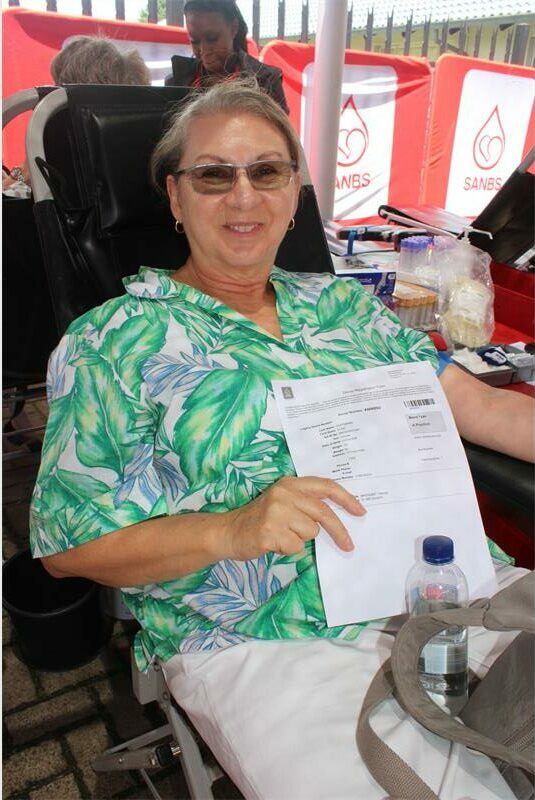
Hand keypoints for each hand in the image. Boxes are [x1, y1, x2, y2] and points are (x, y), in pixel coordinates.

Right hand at [224, 476, 365, 560]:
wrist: (229, 531)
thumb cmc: (261, 518)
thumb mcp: (282, 501)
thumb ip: (306, 503)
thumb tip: (339, 518)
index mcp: (290, 484)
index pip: (325, 487)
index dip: (346, 499)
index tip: (361, 511)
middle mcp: (284, 494)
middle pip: (323, 513)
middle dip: (339, 532)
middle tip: (349, 546)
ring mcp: (276, 512)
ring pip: (310, 532)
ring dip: (300, 539)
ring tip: (282, 535)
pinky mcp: (270, 532)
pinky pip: (296, 547)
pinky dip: (288, 549)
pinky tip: (274, 543)